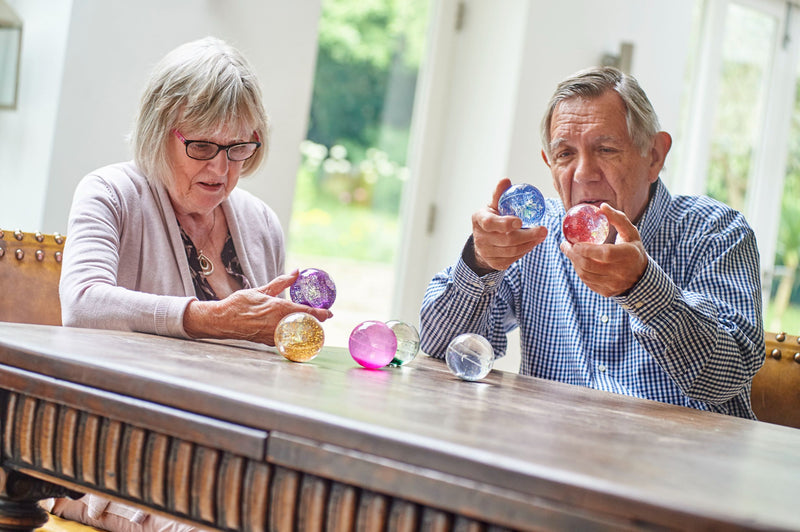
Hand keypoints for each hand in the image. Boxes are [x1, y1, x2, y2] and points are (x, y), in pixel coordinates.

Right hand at [183, 270, 332, 344]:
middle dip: (315, 322)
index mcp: (278, 309)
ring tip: (310, 323)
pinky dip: (293, 334)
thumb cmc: (239, 304)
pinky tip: (295, 330)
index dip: (320, 314)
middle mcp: (278, 324)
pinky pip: (287, 339)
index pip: (306, 313)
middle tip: (322, 317)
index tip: (329, 313)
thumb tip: (296, 272)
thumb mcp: (261, 290)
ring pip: (297, 333)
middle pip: (305, 325)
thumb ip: (281, 283)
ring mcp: (274, 335)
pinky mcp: (269, 342)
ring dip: (305, 329)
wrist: (222, 321)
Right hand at [470, 178, 547, 270]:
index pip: (490, 223)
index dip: (505, 223)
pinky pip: (514, 258)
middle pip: (507, 239)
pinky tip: (533, 243)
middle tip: (543, 229)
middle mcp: (481, 238)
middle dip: (528, 235)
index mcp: (479, 220)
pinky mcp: (496, 263)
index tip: (520, 221)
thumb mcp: (493, 206)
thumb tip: (506, 180)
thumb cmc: (492, 218)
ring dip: (530, 243)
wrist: (482, 241)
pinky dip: (526, 250)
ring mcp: (487, 252)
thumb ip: (500, 194)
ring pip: (513, 251)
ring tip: (541, 235)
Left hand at [559, 203, 647, 296]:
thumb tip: (601, 207)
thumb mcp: (630, 232)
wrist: (640, 277)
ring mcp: (613, 284)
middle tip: (565, 245)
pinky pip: (587, 282)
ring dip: (574, 263)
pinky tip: (578, 262)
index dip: (587, 249)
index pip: (604, 254)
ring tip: (570, 252)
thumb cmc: (632, 249)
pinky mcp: (606, 292)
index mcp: (628, 256)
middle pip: (590, 265)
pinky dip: (579, 271)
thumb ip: (617, 219)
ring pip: (586, 275)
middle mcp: (621, 272)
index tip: (575, 242)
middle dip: (573, 255)